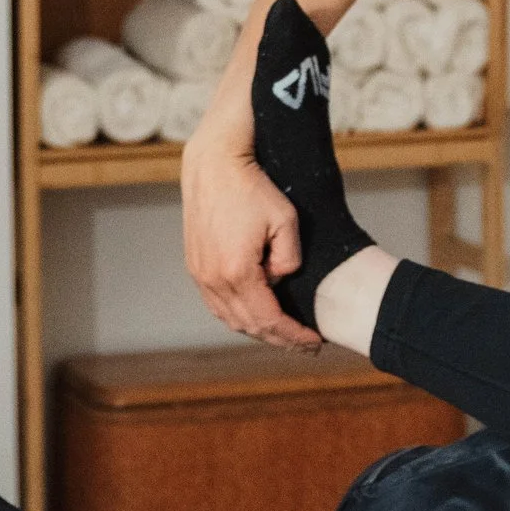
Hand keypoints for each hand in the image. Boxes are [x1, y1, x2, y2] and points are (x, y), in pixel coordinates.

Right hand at [179, 104, 319, 349]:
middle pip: (248, 325)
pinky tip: (257, 314)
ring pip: (230, 318)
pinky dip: (238, 315)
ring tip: (284, 333)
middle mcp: (213, 279)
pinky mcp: (194, 265)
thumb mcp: (286, 221)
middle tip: (305, 344)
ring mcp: (200, 274)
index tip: (315, 341)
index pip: (269, 320)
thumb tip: (280, 278)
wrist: (214, 166)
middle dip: (279, 338)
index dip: (293, 336)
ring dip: (257, 329)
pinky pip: (217, 303)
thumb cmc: (252, 188)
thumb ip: (289, 258)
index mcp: (236, 272)